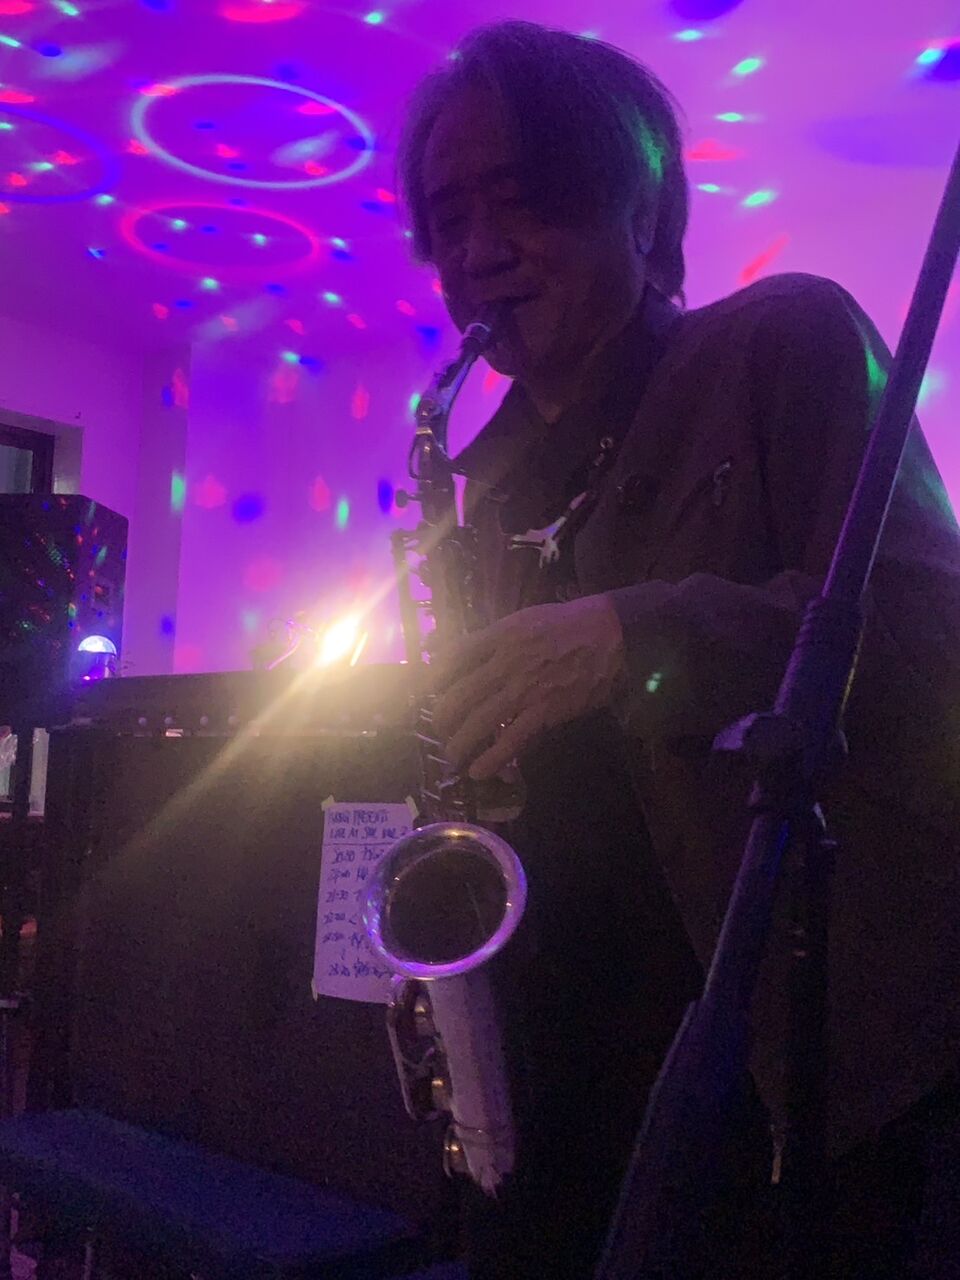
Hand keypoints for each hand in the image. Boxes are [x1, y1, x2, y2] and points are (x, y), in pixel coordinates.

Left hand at [430, 595, 625, 780]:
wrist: (611, 635)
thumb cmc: (566, 624)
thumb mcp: (523, 619)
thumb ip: (489, 637)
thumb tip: (449, 649)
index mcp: (500, 636)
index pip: (453, 657)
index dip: (431, 677)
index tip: (421, 690)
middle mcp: (506, 662)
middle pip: (458, 695)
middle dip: (441, 718)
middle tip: (437, 728)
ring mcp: (524, 689)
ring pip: (478, 722)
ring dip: (458, 744)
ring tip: (451, 755)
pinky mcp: (544, 711)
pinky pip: (511, 740)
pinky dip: (492, 759)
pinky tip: (478, 771)